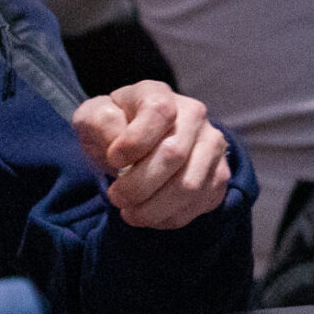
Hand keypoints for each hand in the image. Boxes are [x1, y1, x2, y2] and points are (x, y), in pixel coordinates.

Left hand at [71, 81, 231, 229]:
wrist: (140, 144)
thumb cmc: (115, 130)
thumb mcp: (94, 117)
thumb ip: (100, 122)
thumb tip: (119, 143)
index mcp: (160, 95)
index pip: (158, 113)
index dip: (134, 141)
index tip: (113, 159)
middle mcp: (194, 115)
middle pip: (173, 155)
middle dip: (138, 185)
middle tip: (116, 196)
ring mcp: (212, 146)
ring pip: (189, 186)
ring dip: (153, 208)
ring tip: (130, 211)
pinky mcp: (219, 176)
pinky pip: (199, 205)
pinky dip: (168, 218)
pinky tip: (150, 213)